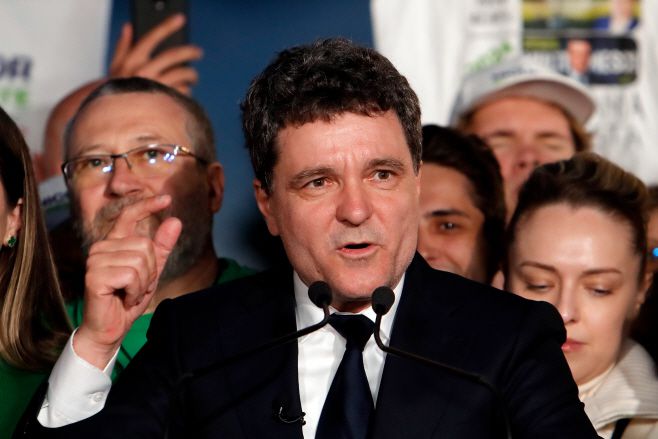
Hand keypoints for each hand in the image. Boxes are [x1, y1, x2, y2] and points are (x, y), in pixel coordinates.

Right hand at [74, 195, 181, 368]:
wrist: (110, 328)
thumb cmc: (127, 299)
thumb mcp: (152, 271)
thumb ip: (162, 247)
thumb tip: (175, 220)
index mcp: (114, 243)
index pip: (128, 215)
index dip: (146, 205)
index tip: (166, 198)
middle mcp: (101, 247)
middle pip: (145, 246)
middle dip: (150, 271)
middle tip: (137, 287)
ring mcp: (95, 260)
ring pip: (140, 261)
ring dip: (143, 283)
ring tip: (130, 293)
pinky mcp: (95, 275)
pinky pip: (132, 275)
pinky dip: (135, 291)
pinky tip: (124, 299)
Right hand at [109, 13, 201, 94]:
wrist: (116, 121)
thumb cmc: (117, 92)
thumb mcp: (115, 68)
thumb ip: (122, 47)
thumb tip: (128, 27)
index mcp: (132, 60)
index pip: (152, 37)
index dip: (167, 26)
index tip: (180, 18)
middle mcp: (144, 72)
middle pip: (174, 56)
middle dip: (190, 52)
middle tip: (198, 53)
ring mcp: (156, 87)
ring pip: (182, 74)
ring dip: (191, 74)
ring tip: (192, 76)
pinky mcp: (166, 102)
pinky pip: (184, 92)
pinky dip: (186, 91)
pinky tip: (183, 92)